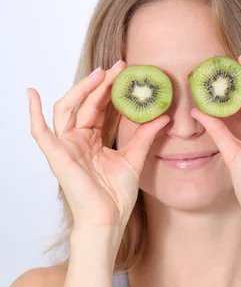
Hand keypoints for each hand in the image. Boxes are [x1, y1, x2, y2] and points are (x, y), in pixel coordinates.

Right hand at [28, 61, 169, 234]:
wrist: (109, 218)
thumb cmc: (117, 196)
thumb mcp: (135, 159)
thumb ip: (145, 136)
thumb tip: (163, 116)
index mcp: (93, 141)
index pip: (100, 108)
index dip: (111, 90)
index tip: (126, 73)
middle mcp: (78, 140)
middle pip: (86, 104)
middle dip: (101, 84)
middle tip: (118, 68)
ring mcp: (66, 146)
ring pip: (67, 109)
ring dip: (81, 90)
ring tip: (100, 74)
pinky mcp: (57, 155)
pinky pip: (40, 132)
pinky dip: (34, 113)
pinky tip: (32, 93)